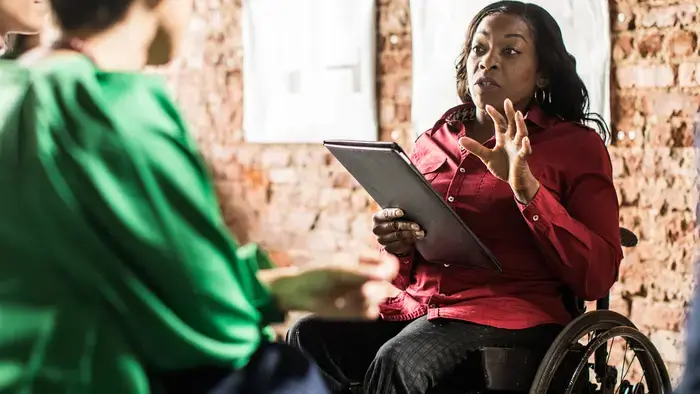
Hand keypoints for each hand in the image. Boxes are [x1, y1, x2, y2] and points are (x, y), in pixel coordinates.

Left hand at [260, 253, 399, 319]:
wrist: (300, 293)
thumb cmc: (317, 274)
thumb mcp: (338, 270)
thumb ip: (361, 273)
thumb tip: (384, 276)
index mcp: (364, 262)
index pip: (389, 263)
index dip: (388, 268)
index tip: (381, 272)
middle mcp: (367, 278)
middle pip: (387, 283)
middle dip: (376, 287)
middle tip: (362, 290)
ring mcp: (363, 294)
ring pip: (380, 298)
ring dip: (367, 299)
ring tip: (346, 298)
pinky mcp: (358, 310)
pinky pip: (371, 313)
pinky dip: (362, 311)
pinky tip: (345, 307)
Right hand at [372, 208, 424, 255]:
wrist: (391, 235)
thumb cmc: (395, 220)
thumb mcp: (394, 215)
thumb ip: (399, 212)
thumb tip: (412, 208)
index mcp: (377, 218)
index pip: (385, 214)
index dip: (393, 213)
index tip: (402, 212)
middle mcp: (377, 229)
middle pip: (393, 225)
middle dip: (407, 225)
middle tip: (417, 226)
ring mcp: (382, 239)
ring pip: (398, 235)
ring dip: (411, 234)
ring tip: (420, 232)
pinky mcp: (388, 248)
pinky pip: (400, 244)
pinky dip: (410, 240)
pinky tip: (417, 237)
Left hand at [458, 98, 539, 203]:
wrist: (515, 180)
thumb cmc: (503, 166)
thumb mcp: (486, 156)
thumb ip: (476, 148)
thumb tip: (461, 139)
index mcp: (504, 138)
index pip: (500, 123)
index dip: (495, 115)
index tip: (488, 106)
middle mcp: (512, 140)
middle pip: (512, 124)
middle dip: (510, 113)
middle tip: (507, 101)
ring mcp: (518, 148)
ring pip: (521, 134)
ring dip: (520, 124)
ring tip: (518, 114)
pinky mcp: (522, 158)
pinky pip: (525, 151)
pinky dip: (526, 146)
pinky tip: (525, 140)